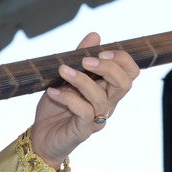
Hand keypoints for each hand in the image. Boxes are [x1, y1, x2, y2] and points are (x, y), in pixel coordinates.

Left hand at [29, 32, 138, 165]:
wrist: (41, 137)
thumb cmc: (55, 107)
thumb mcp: (65, 78)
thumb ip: (80, 58)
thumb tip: (95, 35)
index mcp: (107, 89)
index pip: (130, 73)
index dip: (122, 60)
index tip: (101, 51)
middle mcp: (107, 104)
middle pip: (125, 84)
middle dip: (108, 68)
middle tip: (85, 60)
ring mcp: (96, 118)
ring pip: (101, 97)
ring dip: (81, 80)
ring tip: (62, 70)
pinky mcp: (83, 130)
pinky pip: (83, 112)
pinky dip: (67, 98)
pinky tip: (52, 92)